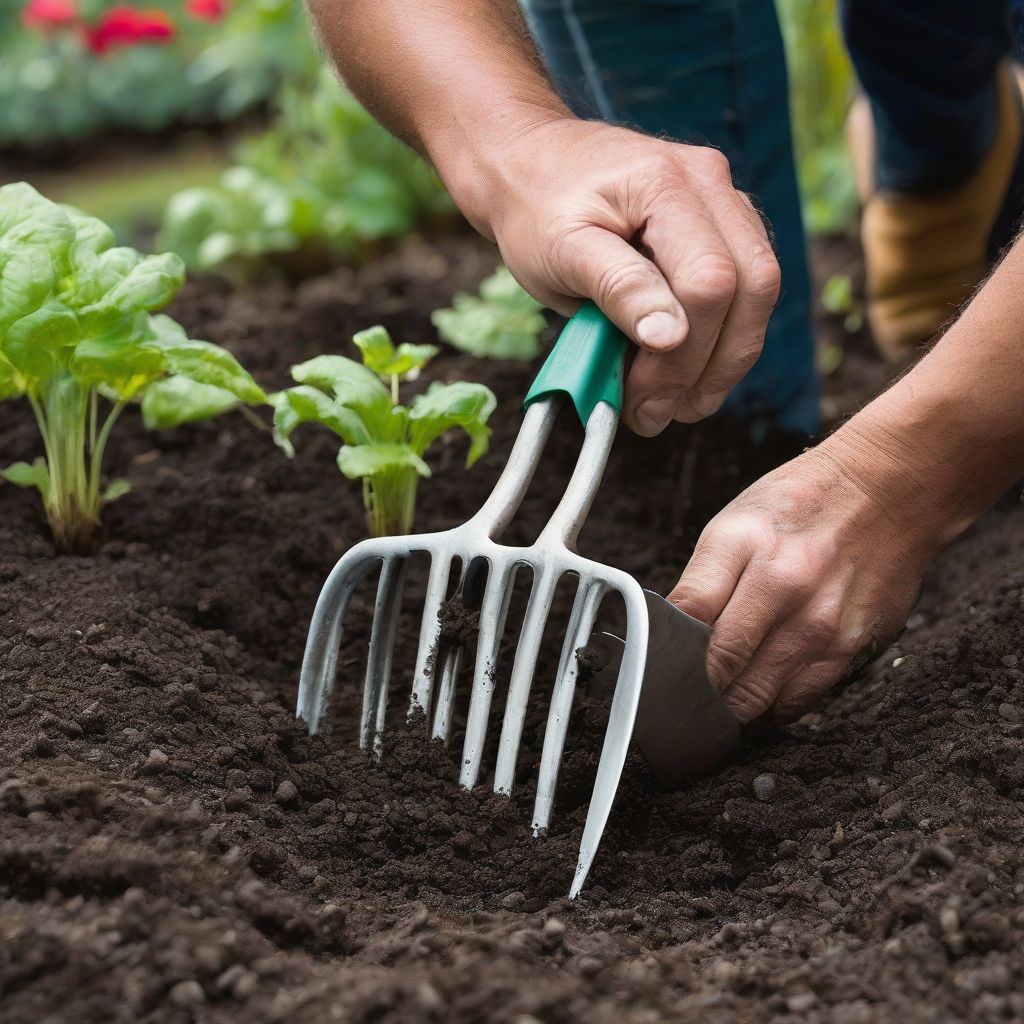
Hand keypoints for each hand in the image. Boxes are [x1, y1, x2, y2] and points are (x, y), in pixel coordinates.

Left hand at [451, 116, 780, 434]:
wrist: (528, 164)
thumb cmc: (536, 208)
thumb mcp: (560, 252)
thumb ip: (617, 289)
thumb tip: (671, 337)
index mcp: (667, 183)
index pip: (710, 281)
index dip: (685, 352)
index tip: (642, 396)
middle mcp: (710, 183)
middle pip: (753, 287)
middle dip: (715, 365)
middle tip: (665, 412)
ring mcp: (723, 201)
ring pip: (759, 292)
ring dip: (725, 360)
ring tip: (678, 404)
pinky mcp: (721, 225)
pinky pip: (744, 290)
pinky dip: (720, 340)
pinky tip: (685, 373)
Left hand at [668, 431, 949, 723]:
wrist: (889, 488)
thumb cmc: (801, 506)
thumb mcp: (734, 525)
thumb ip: (701, 585)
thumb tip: (667, 640)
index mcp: (742, 542)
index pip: (686, 615)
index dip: (661, 652)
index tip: (653, 669)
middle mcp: (783, 583)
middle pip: (719, 665)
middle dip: (691, 690)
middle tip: (678, 698)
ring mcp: (821, 620)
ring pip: (756, 696)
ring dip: (728, 708)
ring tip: (713, 703)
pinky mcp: (851, 646)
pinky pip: (798, 702)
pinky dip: (770, 710)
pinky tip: (757, 700)